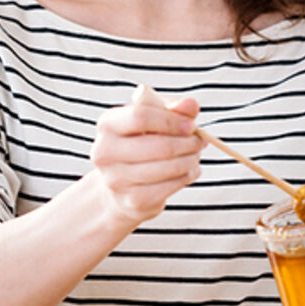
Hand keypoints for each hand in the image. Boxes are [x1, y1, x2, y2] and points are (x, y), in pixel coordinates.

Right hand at [90, 93, 202, 225]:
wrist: (120, 185)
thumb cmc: (140, 144)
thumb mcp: (154, 120)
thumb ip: (173, 109)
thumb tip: (191, 104)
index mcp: (107, 125)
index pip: (140, 116)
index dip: (172, 120)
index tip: (191, 125)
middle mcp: (105, 152)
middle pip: (159, 145)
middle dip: (187, 143)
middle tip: (200, 141)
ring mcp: (116, 180)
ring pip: (168, 167)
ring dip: (190, 160)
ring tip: (194, 155)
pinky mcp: (133, 200)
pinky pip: (170, 186)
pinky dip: (186, 177)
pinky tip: (189, 171)